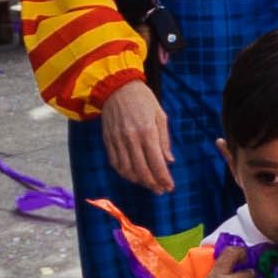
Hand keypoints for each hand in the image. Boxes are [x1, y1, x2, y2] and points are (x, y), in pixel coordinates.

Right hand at [100, 78, 173, 192]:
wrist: (116, 86)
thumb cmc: (143, 99)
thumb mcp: (160, 115)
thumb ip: (164, 140)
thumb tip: (169, 161)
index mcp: (147, 131)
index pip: (156, 162)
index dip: (163, 178)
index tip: (169, 187)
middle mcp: (130, 138)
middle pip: (141, 170)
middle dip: (153, 184)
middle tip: (161, 190)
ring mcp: (117, 141)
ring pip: (127, 170)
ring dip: (139, 182)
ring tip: (149, 185)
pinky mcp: (107, 141)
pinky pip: (115, 163)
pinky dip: (124, 173)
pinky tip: (133, 176)